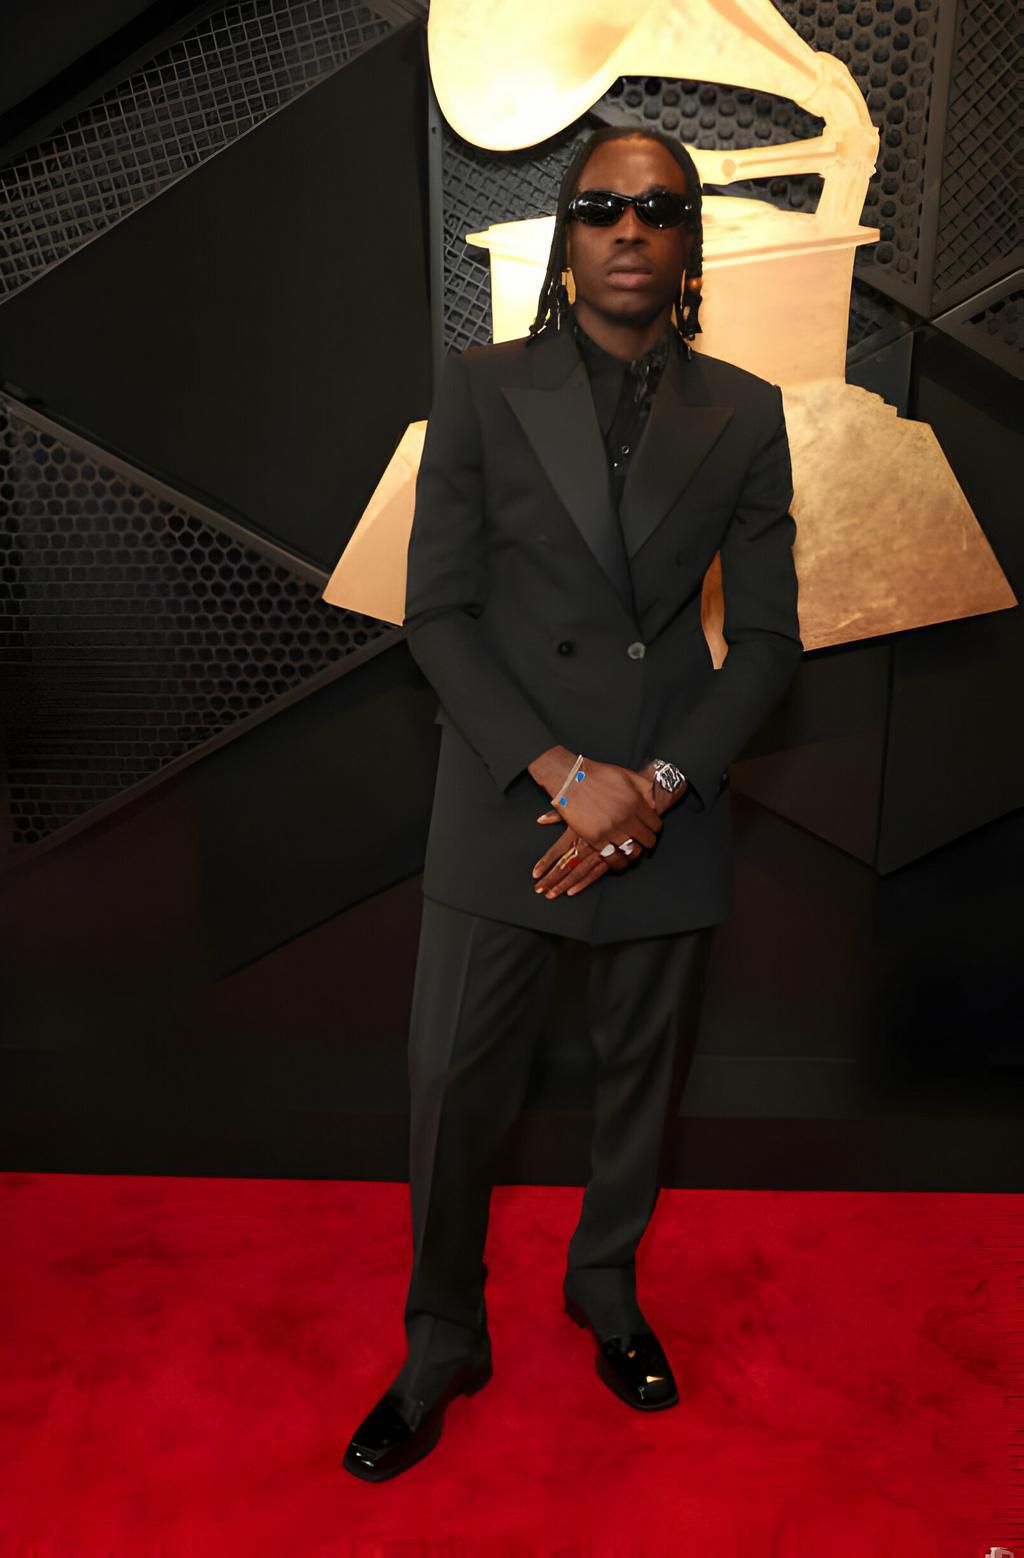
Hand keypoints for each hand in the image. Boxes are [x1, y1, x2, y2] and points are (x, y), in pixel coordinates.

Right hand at [530, 760, 681, 898]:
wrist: (571, 780)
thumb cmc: (597, 776)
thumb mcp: (627, 775)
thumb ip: (645, 789)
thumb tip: (655, 805)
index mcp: (636, 803)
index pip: (656, 825)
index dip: (654, 829)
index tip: (650, 830)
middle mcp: (626, 818)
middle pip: (647, 840)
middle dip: (647, 841)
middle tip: (642, 841)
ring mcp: (611, 831)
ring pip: (632, 852)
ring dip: (634, 852)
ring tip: (631, 850)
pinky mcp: (596, 839)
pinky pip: (613, 858)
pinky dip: (619, 863)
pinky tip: (620, 861)